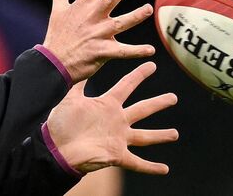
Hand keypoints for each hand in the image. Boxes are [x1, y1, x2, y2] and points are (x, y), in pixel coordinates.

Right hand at [43, 0, 154, 81]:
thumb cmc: (57, 36)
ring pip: (120, 23)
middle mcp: (92, 17)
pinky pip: (122, 51)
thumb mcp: (58, 10)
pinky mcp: (102, 52)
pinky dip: (136, 51)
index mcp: (82, 5)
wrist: (53, 64)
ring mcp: (98, 34)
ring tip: (149, 9)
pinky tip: (150, 50)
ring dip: (135, 16)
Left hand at [45, 62, 178, 173]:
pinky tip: (165, 169)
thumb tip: (78, 63)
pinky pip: (137, 163)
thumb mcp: (70, 99)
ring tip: (175, 134)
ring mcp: (118, 138)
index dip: (139, 75)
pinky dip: (151, 167)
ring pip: (145, 136)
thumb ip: (78, 83)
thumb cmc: (62, 123)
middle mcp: (116, 120)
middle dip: (159, 103)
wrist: (56, 148)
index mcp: (107, 104)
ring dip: (160, 135)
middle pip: (143, 109)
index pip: (127, 85)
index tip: (152, 65)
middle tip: (174, 97)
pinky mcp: (117, 155)